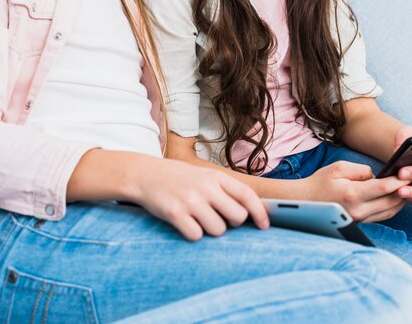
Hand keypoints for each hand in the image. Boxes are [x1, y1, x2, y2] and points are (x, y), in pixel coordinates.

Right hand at [134, 158, 269, 240]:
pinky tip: (186, 223)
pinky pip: (196, 236)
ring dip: (211, 230)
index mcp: (216, 176)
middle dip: (232, 223)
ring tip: (199, 219)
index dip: (260, 212)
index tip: (265, 226)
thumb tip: (251, 212)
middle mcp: (206, 187)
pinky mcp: (175, 213)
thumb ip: (225, 190)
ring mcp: (190, 200)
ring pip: (218, 229)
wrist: (146, 174)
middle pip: (237, 217)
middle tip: (220, 218)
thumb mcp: (204, 176)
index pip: (247, 195)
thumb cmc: (180, 178)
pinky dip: (193, 234)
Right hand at [300, 160, 408, 222]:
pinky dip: (393, 206)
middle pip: (390, 201)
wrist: (306, 201)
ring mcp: (360, 219)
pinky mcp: (360, 222)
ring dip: (401, 200)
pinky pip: (383, 215)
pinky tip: (397, 198)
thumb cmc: (321, 182)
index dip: (398, 180)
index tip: (409, 172)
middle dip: (405, 190)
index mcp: (352, 194)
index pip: (383, 187)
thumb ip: (360, 171)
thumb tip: (376, 176)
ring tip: (411, 188)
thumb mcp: (338, 168)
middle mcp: (358, 210)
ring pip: (389, 211)